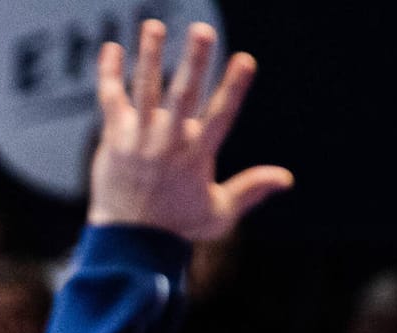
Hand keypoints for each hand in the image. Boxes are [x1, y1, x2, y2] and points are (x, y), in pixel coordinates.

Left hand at [87, 21, 293, 241]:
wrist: (127, 242)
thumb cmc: (176, 227)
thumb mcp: (220, 213)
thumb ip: (251, 189)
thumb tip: (286, 178)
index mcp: (198, 156)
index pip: (221, 115)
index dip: (234, 87)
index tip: (245, 59)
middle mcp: (168, 143)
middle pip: (183, 95)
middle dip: (193, 62)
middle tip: (201, 30)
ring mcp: (139, 139)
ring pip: (145, 90)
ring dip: (149, 56)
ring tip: (152, 25)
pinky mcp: (114, 139)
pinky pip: (111, 100)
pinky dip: (110, 75)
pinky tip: (111, 48)